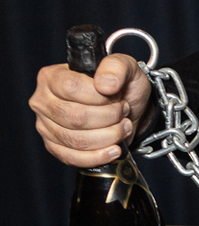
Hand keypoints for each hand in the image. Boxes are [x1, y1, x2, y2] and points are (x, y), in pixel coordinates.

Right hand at [28, 54, 151, 167]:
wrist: (128, 111)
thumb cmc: (122, 87)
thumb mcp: (126, 67)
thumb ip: (116, 67)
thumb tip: (105, 84)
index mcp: (52, 77)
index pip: (72, 88)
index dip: (101, 97)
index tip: (118, 96)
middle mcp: (43, 101)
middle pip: (76, 117)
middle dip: (109, 118)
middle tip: (123, 112)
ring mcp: (46, 126)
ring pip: (77, 140)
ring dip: (109, 136)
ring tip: (122, 127)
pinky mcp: (54, 147)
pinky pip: (72, 158)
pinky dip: (99, 156)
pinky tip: (114, 149)